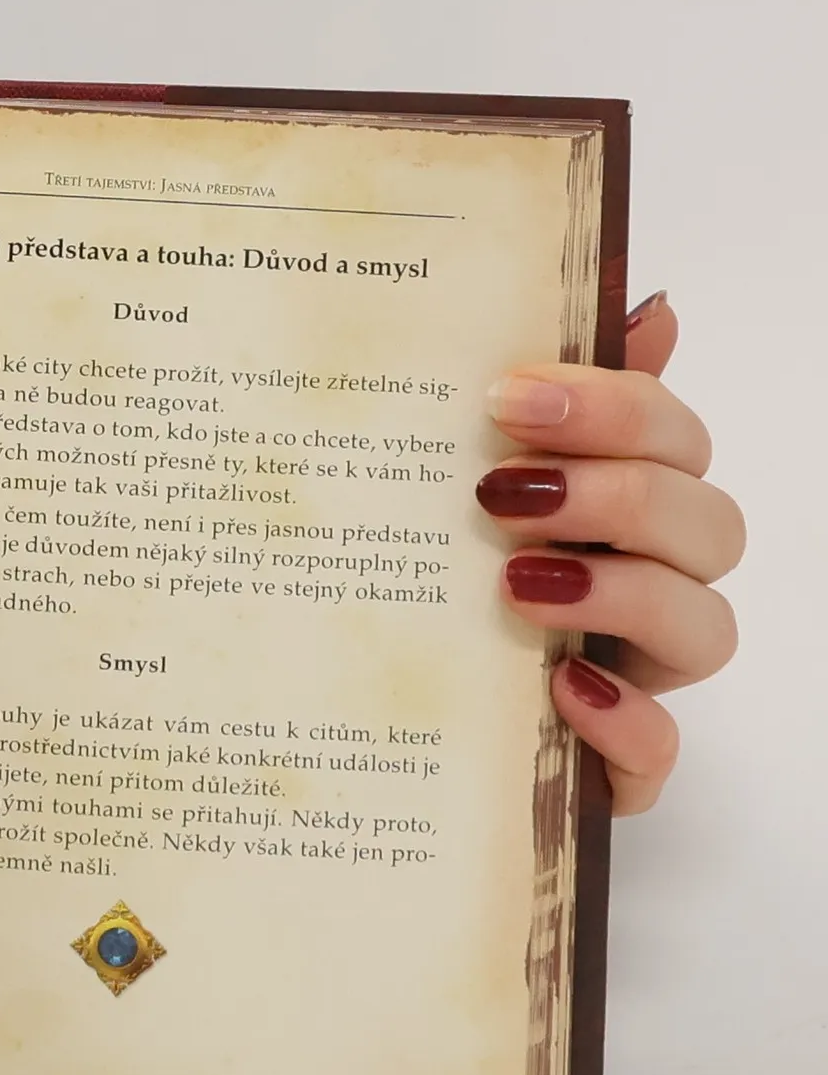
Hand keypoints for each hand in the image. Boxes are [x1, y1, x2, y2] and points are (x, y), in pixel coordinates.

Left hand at [479, 291, 742, 815]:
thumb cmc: (431, 587)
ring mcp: (641, 679)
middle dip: (616, 492)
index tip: (509, 396)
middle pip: (707, 524)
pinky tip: (558, 688)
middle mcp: (649, 587)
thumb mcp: (450, 485)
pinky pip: (657, 753)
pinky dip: (622, 721)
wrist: (366, 724)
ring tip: (518, 582)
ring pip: (706, 630)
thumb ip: (546, 404)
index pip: (674, 438)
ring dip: (623, 594)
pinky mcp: (613, 767)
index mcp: (623, 511)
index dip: (613, 407)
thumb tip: (649, 306)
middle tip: (501, 489)